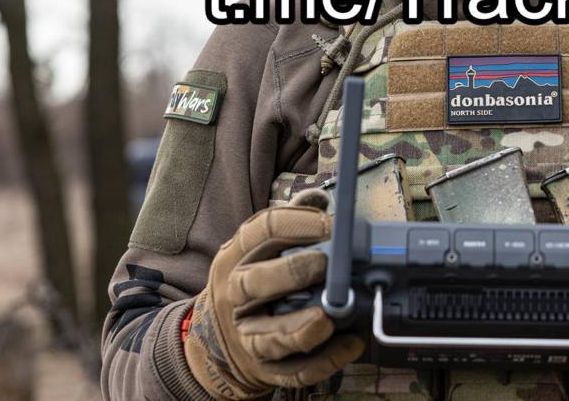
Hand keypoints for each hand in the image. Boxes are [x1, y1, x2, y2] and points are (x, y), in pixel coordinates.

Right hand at [183, 190, 363, 398]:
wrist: (219, 339)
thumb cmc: (251, 282)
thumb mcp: (256, 249)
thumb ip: (288, 222)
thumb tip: (319, 198)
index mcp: (235, 257)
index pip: (260, 232)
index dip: (298, 223)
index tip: (330, 223)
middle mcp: (235, 296)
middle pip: (256, 283)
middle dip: (293, 272)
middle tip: (327, 264)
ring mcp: (247, 336)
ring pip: (270, 336)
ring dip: (302, 328)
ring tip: (329, 317)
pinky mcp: (264, 368)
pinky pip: (294, 370)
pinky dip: (324, 360)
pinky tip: (350, 344)